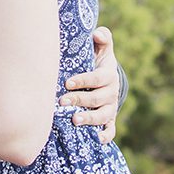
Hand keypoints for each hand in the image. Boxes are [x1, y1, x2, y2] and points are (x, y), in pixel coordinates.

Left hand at [60, 26, 120, 142]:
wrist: (107, 80)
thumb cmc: (97, 61)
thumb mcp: (101, 48)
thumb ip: (102, 38)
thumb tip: (97, 33)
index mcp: (109, 74)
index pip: (97, 78)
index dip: (83, 80)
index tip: (67, 83)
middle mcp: (111, 92)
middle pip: (97, 99)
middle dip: (80, 100)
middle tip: (62, 101)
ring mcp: (111, 108)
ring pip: (103, 116)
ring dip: (89, 119)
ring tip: (74, 120)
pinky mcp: (109, 120)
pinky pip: (110, 131)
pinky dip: (104, 136)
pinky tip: (94, 139)